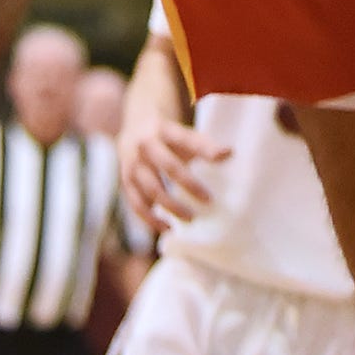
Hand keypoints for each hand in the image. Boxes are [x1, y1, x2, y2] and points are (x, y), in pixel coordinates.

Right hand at [120, 112, 227, 234]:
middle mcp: (146, 145)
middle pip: (170, 166)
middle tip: (210, 200)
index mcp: (164, 129)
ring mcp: (132, 163)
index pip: (187, 139)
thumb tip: (228, 154)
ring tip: (191, 219)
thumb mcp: (182, 133)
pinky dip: (152, 219)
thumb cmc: (168, 135)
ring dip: (172, 206)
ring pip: (152, 189)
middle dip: (190, 185)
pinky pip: (137, 204)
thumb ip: (202, 144)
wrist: (134, 126)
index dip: (206, 148)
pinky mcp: (125, 181)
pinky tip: (168, 228)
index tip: (227, 155)